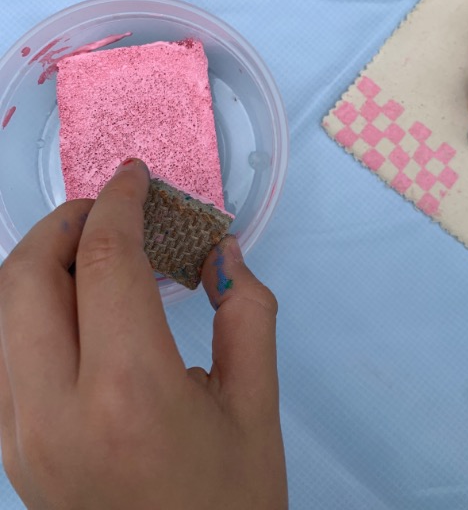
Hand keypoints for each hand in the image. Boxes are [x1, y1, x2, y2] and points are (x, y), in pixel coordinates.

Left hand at [0, 158, 286, 509]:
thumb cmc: (231, 505)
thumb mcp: (256, 408)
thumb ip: (246, 312)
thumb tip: (219, 251)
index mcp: (128, 391)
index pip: (105, 261)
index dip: (119, 202)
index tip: (136, 176)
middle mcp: (54, 409)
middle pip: (25, 275)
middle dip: (66, 223)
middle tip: (112, 212)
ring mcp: (18, 435)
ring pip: (1, 311)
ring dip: (42, 263)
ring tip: (93, 254)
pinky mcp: (8, 451)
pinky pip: (1, 353)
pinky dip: (29, 309)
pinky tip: (74, 310)